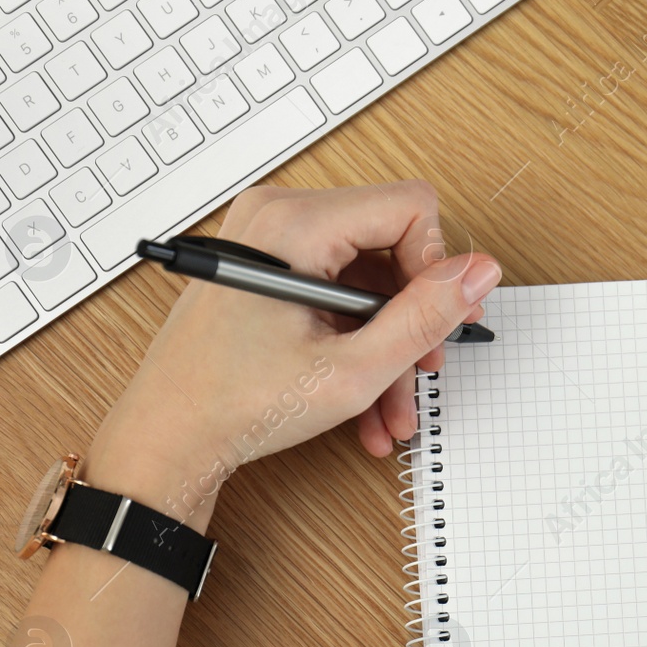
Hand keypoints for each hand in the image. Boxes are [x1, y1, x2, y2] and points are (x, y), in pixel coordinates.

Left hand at [84, 183, 500, 525]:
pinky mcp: (265, 269)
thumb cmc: (232, 405)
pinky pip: (336, 294)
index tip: (435, 323)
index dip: (437, 267)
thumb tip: (479, 272)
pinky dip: (356, 343)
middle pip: (390, 246)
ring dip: (387, 346)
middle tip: (423, 372)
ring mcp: (268, 242)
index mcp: (293, 224)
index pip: (410, 207)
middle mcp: (277, 217)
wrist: (168, 440)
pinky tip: (363, 401)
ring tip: (388, 409)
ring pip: (367, 280)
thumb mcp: (353, 369)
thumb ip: (426, 316)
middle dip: (412, 319)